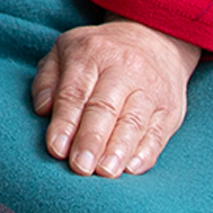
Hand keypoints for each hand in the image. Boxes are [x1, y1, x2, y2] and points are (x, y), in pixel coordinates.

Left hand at [30, 19, 199, 175]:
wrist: (154, 40)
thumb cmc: (99, 53)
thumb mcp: (65, 50)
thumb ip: (47, 79)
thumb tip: (42, 110)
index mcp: (91, 53)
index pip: (75, 92)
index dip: (65, 123)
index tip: (56, 149)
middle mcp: (124, 68)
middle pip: (105, 108)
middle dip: (91, 139)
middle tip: (80, 167)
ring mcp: (150, 88)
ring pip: (134, 121)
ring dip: (118, 150)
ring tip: (105, 172)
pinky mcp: (170, 108)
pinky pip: (158, 133)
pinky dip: (145, 153)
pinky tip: (132, 168)